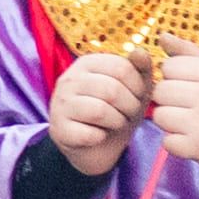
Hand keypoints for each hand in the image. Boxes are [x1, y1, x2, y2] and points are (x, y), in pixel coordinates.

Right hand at [43, 46, 150, 175]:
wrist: (97, 146)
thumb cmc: (117, 111)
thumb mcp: (134, 89)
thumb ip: (140, 69)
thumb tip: (140, 51)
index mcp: (87, 63)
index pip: (122, 68)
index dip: (139, 87)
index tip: (138, 98)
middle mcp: (69, 79)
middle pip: (112, 90)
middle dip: (130, 107)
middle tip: (129, 114)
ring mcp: (60, 104)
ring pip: (100, 111)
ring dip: (117, 122)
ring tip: (116, 123)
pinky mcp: (58, 129)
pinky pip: (89, 134)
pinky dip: (101, 138)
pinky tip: (99, 136)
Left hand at [143, 45, 198, 182]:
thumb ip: (189, 54)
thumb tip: (162, 36)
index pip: (170, 66)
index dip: (173, 77)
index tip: (188, 86)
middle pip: (161, 90)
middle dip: (168, 100)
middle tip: (187, 107)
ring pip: (159, 115)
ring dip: (169, 121)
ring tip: (188, 123)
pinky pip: (166, 141)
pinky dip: (175, 143)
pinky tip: (192, 140)